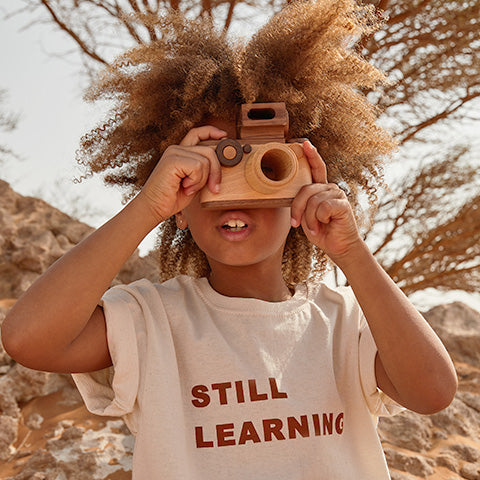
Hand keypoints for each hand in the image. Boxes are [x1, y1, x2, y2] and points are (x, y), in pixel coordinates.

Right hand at [137, 126, 226, 222]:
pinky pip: (197, 167)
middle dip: (216, 172)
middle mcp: (176, 149)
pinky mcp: (172, 160)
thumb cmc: (173, 197)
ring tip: (189, 188)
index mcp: (181, 152)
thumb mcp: (195, 182)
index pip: (197, 133)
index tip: (224, 136)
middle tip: (213, 188)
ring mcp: (174, 153)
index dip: (212, 132)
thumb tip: (224, 162)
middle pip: (209, 150)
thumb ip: (204, 170)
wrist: (154, 207)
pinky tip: (185, 188)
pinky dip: (196, 181)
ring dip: (202, 180)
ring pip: (205, 161)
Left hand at [290, 141, 362, 263]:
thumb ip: (302, 203)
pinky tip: (326, 223)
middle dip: (297, 209)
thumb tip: (294, 196)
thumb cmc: (321, 230)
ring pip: (313, 202)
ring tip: (316, 227)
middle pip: (305, 190)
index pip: (316, 168)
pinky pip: (323, 208)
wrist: (337, 246)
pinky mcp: (343, 204)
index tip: (304, 144)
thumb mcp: (305, 215)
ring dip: (310, 219)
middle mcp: (329, 188)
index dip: (311, 155)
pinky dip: (320, 220)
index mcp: (320, 188)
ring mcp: (337, 194)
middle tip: (296, 224)